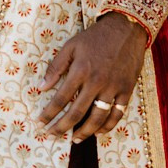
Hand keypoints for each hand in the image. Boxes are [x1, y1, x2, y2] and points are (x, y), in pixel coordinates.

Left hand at [39, 13, 147, 142]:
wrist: (127, 28)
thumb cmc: (96, 36)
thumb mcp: (71, 45)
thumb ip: (56, 67)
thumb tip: (41, 87)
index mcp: (80, 70)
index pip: (61, 98)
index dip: (49, 113)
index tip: (40, 123)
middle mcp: (96, 82)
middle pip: (77, 112)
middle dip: (62, 127)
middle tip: (51, 135)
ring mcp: (113, 87)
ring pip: (97, 117)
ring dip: (84, 132)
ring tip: (74, 139)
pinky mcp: (126, 90)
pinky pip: (117, 114)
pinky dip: (107, 126)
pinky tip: (98, 132)